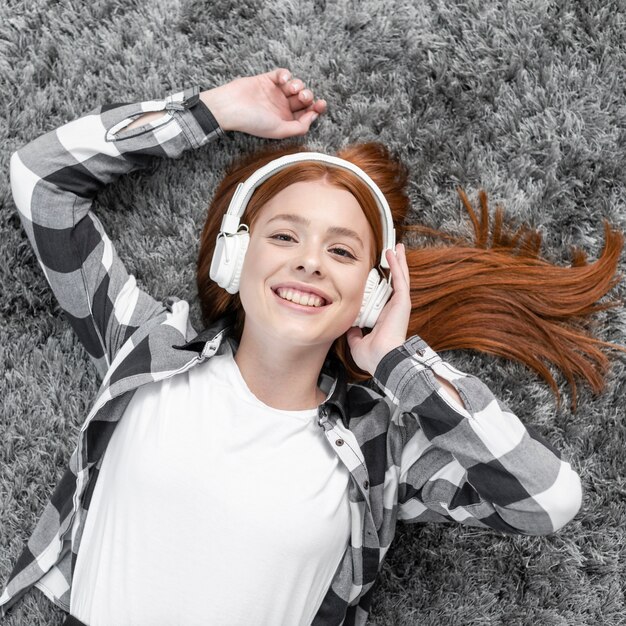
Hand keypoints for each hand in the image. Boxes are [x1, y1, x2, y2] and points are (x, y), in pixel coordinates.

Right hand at [200, 68, 326, 138]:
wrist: (230, 107)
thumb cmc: (253, 122)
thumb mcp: (280, 130)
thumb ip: (299, 127)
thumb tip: (313, 118)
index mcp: (285, 121)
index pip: (306, 114)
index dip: (316, 109)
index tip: (320, 104)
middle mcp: (282, 108)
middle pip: (303, 100)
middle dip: (307, 96)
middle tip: (303, 97)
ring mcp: (275, 93)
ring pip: (296, 86)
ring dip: (298, 85)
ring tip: (291, 88)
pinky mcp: (267, 80)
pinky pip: (283, 74)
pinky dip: (286, 75)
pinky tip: (282, 79)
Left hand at [346, 244, 410, 375]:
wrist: (383, 360)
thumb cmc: (374, 357)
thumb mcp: (358, 343)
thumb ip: (355, 334)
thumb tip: (350, 328)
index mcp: (385, 318)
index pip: (386, 295)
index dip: (384, 283)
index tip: (378, 272)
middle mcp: (394, 309)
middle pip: (395, 283)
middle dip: (395, 267)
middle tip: (393, 253)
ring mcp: (400, 305)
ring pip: (400, 277)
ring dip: (398, 262)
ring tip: (397, 248)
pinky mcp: (402, 302)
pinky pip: (400, 279)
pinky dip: (397, 265)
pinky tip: (394, 253)